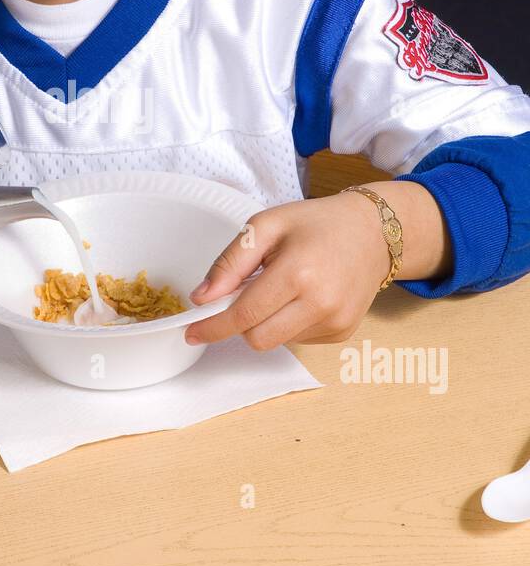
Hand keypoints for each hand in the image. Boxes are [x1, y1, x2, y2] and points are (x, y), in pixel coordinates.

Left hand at [184, 192, 398, 351]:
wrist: (374, 232)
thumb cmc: (317, 223)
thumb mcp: (267, 225)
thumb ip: (230, 262)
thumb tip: (202, 298)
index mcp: (298, 272)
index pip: (244, 315)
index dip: (213, 326)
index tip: (191, 332)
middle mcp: (320, 303)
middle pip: (257, 338)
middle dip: (240, 323)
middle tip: (241, 295)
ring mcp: (336, 321)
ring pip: (276, 342)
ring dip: (266, 322)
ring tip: (282, 286)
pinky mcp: (343, 332)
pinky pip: (298, 340)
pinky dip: (288, 324)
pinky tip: (302, 296)